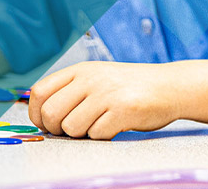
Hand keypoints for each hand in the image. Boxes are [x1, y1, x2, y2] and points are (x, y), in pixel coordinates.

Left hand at [27, 61, 181, 139]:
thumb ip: (71, 90)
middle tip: (72, 130)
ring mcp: (108, 93)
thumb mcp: (98, 78)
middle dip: (57, 129)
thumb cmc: (130, 88)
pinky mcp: (124, 110)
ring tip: (98, 124)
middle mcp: (91, 78)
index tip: (47, 123)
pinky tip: (115, 125)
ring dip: (81, 134)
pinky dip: (103, 136)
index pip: (39, 91)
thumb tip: (42, 116)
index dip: (37, 114)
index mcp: (81, 70)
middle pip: (51, 113)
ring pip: (71, 127)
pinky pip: (96, 135)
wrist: (170, 86)